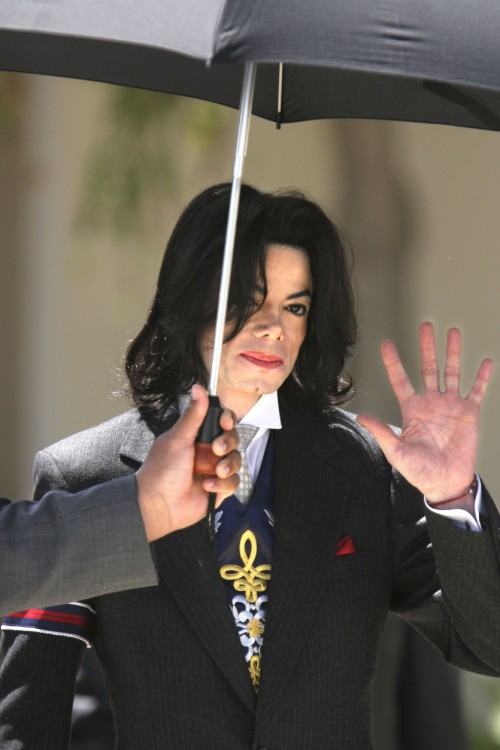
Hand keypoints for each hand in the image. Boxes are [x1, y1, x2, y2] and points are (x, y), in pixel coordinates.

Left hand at [136, 385, 239, 540]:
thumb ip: (192, 415)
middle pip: (232, 438)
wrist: (159, 506)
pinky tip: (207, 486)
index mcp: (196, 436)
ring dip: (228, 466)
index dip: (227, 419)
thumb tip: (198, 389)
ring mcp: (213, 469)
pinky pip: (233, 482)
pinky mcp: (218, 488)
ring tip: (214, 472)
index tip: (225, 422)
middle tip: (217, 450)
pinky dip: (222, 484)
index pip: (220, 421)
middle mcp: (206, 451)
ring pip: (236, 460)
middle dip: (228, 443)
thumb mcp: (177, 439)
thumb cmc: (161, 471)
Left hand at [357, 323, 492, 506]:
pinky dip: (481, 377)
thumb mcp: (396, 452)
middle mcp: (431, 402)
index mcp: (412, 409)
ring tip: (454, 332)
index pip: (401, 380)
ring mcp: (451, 405)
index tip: (386, 344)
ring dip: (453, 353)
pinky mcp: (469, 413)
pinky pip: (476, 391)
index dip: (393, 362)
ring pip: (452, 372)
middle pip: (428, 368)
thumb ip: (382, 432)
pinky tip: (485, 362)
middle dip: (427, 347)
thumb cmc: (419, 471)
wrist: (445, 483)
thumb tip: (361, 418)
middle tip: (425, 326)